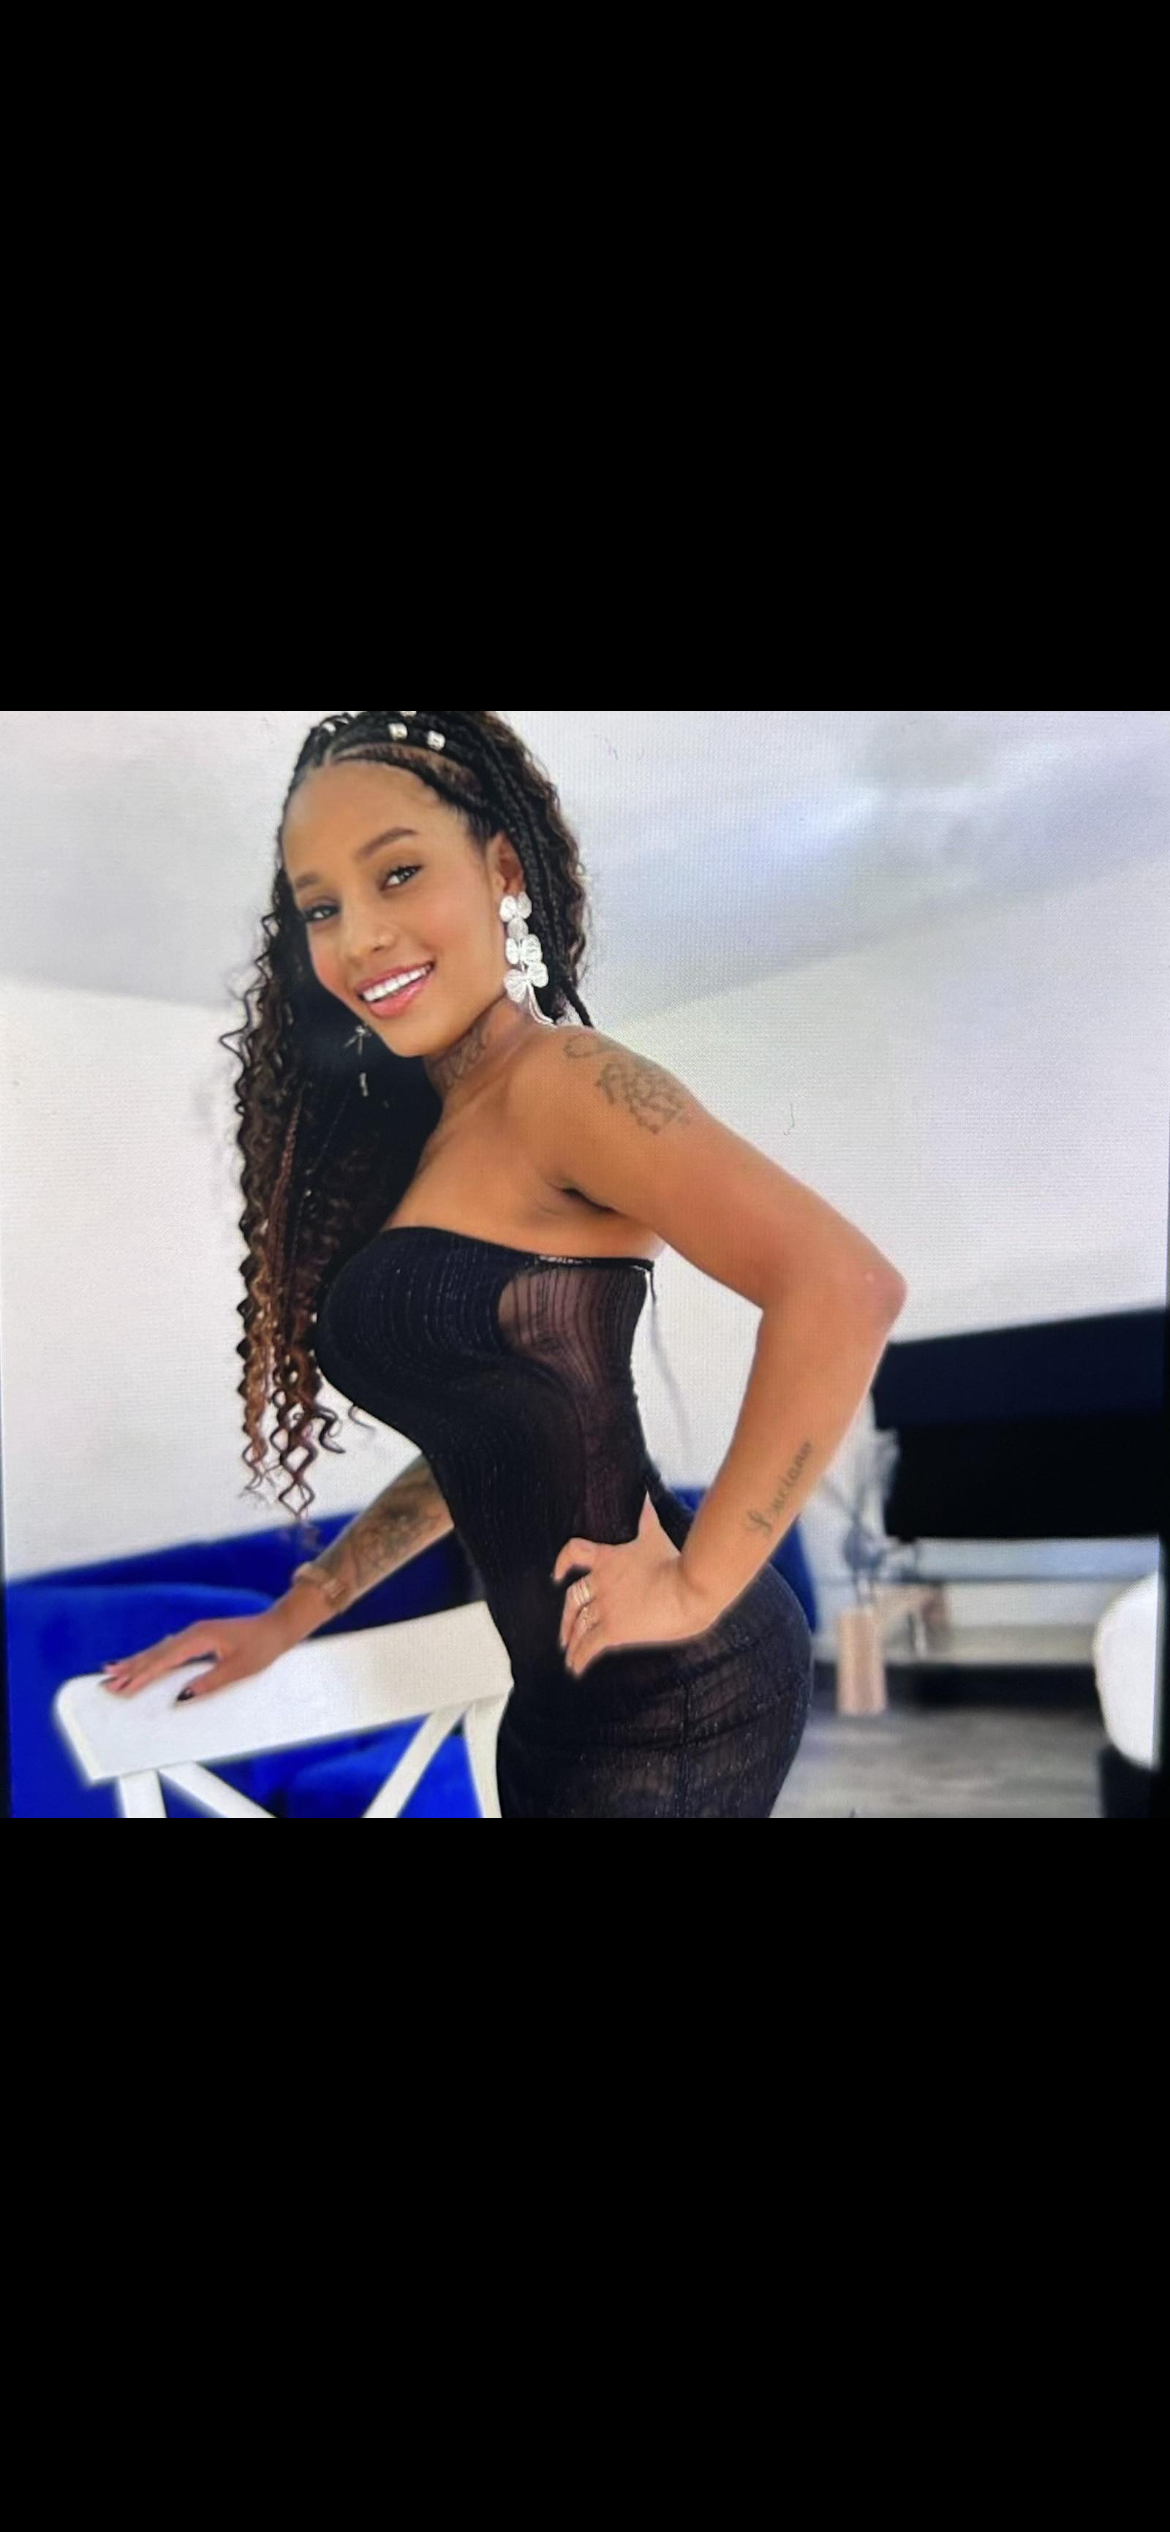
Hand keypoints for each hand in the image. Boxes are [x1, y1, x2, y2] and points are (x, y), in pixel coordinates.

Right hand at [98, 1611, 288, 1702]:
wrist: (277, 1627)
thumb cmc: (262, 1647)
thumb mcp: (239, 1670)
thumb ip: (210, 1682)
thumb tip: (182, 1697)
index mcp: (200, 1638)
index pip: (164, 1660)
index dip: (142, 1675)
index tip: (123, 1687)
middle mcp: (193, 1633)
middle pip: (155, 1654)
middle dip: (130, 1669)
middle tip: (106, 1683)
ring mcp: (195, 1634)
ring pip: (160, 1651)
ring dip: (137, 1663)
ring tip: (113, 1672)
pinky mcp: (199, 1638)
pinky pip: (169, 1649)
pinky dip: (152, 1658)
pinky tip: (142, 1662)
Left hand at [551, 1490, 715, 1677]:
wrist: (689, 1587)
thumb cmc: (677, 1561)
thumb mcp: (656, 1535)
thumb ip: (646, 1516)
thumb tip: (645, 1491)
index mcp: (608, 1558)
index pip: (574, 1553)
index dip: (562, 1563)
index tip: (556, 1574)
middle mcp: (601, 1583)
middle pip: (572, 1599)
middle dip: (565, 1617)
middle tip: (564, 1632)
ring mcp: (606, 1607)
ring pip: (578, 1625)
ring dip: (571, 1640)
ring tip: (568, 1654)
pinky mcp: (614, 1630)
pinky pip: (589, 1646)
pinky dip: (579, 1657)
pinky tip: (575, 1668)